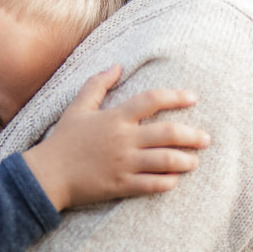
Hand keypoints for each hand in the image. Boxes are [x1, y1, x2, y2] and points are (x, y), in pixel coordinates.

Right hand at [22, 67, 208, 209]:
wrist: (47, 175)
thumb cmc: (63, 140)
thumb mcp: (77, 107)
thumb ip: (97, 84)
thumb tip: (117, 65)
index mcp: (115, 118)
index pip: (151, 100)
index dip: (175, 97)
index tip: (193, 98)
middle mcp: (123, 139)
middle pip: (167, 133)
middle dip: (192, 135)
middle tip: (206, 138)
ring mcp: (123, 164)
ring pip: (165, 161)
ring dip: (185, 160)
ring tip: (195, 161)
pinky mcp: (121, 185)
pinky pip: (152, 184)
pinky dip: (168, 182)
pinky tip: (175, 180)